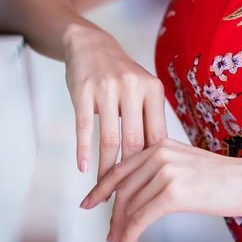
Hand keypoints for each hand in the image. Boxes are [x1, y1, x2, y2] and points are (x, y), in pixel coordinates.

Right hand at [62, 24, 167, 186]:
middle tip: (124, 196)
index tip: (148, 188)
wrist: (90, 45)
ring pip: (109, 138)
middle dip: (129, 173)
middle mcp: (133, 87)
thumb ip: (149, 121)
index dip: (151, 165)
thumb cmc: (121, 76)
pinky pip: (85, 127)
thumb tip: (157, 164)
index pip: (156, 136)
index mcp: (153, 90)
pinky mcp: (84, 91)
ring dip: (105, 168)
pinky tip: (84, 168)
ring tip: (103, 189)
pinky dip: (84, 150)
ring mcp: (107, 88)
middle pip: (134, 141)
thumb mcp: (142, 91)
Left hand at [79, 137, 241, 241]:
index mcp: (160, 144)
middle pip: (122, 191)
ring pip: (129, 208)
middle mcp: (159, 154)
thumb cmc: (226, 179)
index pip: (121, 169)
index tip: (90, 204)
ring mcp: (165, 172)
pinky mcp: (172, 193)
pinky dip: (130, 237)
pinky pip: (140, 220)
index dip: (101, 189)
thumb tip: (139, 196)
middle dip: (113, 218)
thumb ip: (163, 172)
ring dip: (122, 233)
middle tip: (110, 239)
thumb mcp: (188, 166)